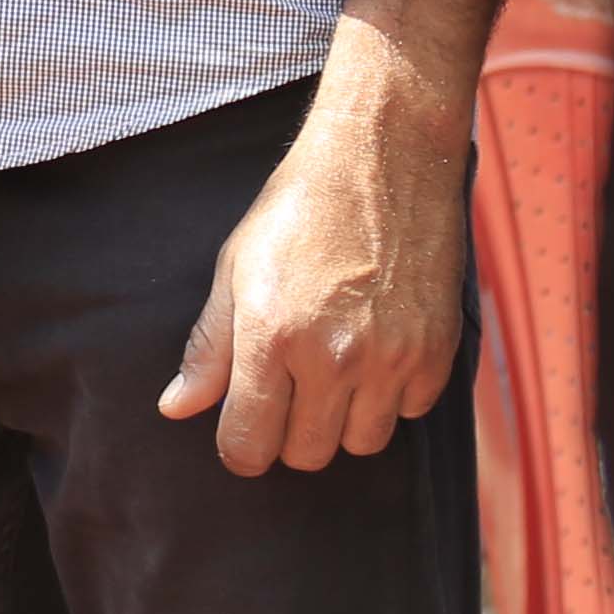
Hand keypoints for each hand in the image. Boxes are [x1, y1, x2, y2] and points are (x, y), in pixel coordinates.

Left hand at [158, 58, 473, 475]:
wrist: (384, 158)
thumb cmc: (300, 208)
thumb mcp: (235, 268)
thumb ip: (209, 348)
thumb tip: (176, 408)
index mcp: (272, 336)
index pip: (250, 444)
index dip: (240, 448)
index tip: (243, 432)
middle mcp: (334, 357)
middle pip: (307, 455)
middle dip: (289, 436)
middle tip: (287, 392)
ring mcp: (392, 359)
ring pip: (362, 444)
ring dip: (343, 421)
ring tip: (333, 370)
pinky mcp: (437, 353)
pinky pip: (410, 413)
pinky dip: (392, 397)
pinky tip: (376, 351)